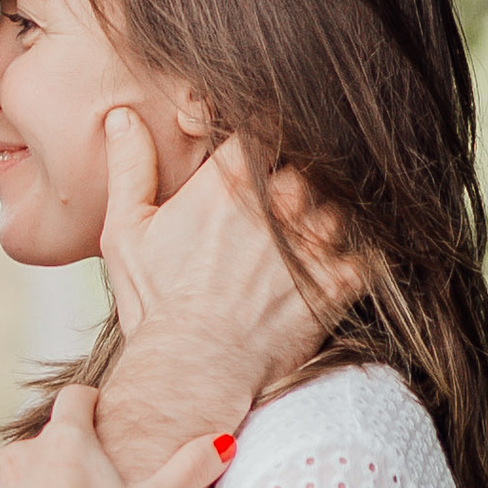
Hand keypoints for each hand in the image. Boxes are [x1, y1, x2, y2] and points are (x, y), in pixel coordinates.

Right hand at [98, 108, 355, 403]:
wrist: (193, 371)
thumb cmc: (157, 305)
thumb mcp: (127, 232)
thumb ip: (130, 168)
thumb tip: (122, 116)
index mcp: (227, 184)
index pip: (263, 129)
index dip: (262, 142)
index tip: (255, 162)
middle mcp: (275, 205)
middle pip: (305, 169)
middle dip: (292, 188)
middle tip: (275, 216)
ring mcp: (310, 243)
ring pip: (337, 208)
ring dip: (323, 224)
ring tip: (300, 250)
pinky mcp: (336, 283)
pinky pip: (365, 253)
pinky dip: (355, 259)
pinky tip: (330, 273)